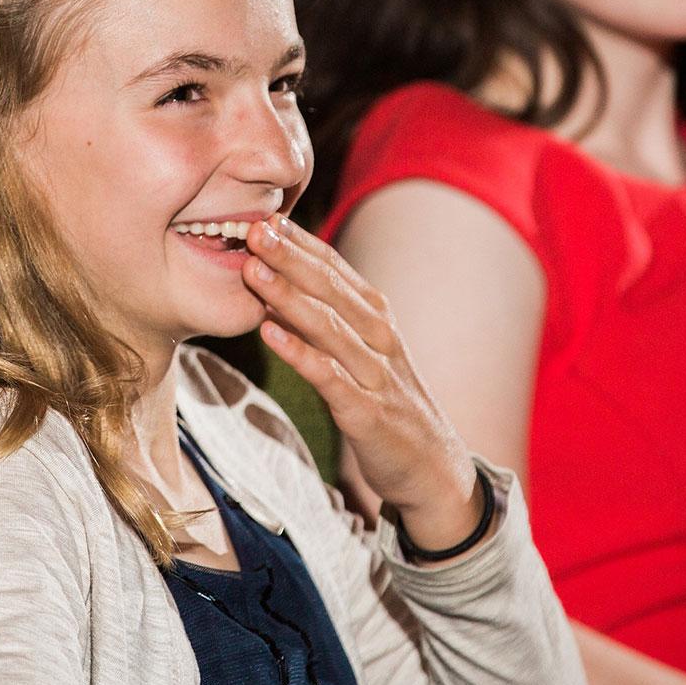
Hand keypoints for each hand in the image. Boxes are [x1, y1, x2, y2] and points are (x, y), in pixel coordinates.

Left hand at [243, 214, 487, 553]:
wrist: (433, 469)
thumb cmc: (388, 403)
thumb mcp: (362, 351)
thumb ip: (326, 317)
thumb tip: (277, 281)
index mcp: (376, 316)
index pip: (334, 268)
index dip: (299, 241)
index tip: (263, 215)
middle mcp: (379, 336)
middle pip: (329, 288)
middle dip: (289, 257)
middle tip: (252, 228)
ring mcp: (375, 373)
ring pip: (328, 326)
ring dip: (287, 296)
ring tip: (252, 270)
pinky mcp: (367, 412)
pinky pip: (329, 377)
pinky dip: (299, 353)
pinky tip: (268, 334)